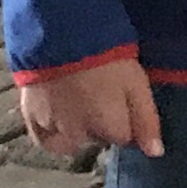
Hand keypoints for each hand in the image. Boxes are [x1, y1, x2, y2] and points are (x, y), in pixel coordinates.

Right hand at [17, 55, 160, 161]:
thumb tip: (155, 153)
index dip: (126, 118)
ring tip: (79, 105)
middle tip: (100, 94)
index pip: (124, 138)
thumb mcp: (136, 84)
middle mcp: (80, 136)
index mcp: (109, 128)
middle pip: (97, 139)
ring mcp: (53, 128)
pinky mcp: (31, 116)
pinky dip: (50, 134)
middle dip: (101, 124)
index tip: (123, 97)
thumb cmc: (106, 56)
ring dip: (77, 132)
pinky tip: (56, 120)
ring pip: (69, 143)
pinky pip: (41, 139)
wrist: (61, 34)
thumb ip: (146, 121)